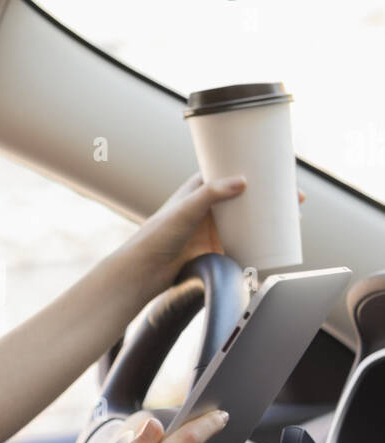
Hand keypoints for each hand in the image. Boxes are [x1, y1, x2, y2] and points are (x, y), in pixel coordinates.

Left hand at [121, 172, 305, 288]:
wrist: (145, 271)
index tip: (280, 173)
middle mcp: (208, 206)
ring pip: (248, 220)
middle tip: (296, 200)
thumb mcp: (186, 208)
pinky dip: (260, 240)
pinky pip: (243, 242)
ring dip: (269, 219)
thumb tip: (243, 181)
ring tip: (293, 220)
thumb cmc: (157, 235)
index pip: (232, 172)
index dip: (256, 171)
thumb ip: (211, 193)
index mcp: (199, 188)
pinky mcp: (215, 249)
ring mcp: (213, 228)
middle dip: (271, 197)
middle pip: (246, 197)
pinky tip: (277, 241)